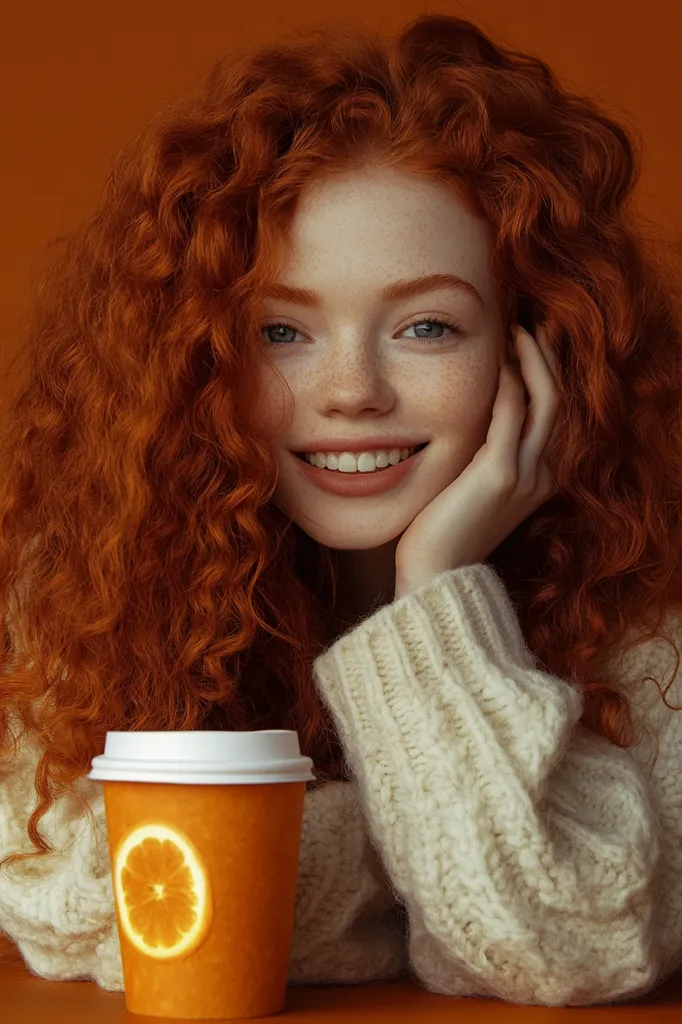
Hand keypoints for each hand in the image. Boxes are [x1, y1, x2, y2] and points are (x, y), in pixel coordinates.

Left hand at [394, 324, 561, 597]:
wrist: (435, 574)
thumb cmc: (442, 533)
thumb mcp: (470, 487)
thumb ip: (480, 454)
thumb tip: (469, 416)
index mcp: (538, 479)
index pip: (552, 416)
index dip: (546, 376)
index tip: (528, 345)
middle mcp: (541, 476)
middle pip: (558, 402)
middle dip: (547, 360)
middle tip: (531, 326)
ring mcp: (525, 476)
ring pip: (546, 402)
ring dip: (533, 361)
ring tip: (518, 331)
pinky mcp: (500, 474)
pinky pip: (513, 415)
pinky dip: (509, 383)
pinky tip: (498, 363)